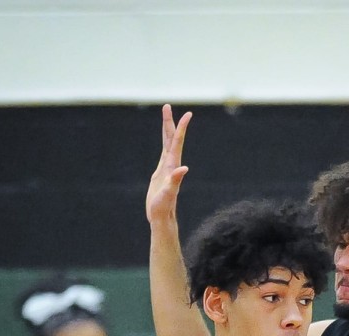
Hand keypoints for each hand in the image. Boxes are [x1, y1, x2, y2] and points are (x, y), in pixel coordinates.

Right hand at [146, 103, 191, 225]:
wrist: (162, 218)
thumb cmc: (164, 207)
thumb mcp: (168, 194)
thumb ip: (175, 181)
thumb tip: (183, 169)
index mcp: (172, 166)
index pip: (177, 143)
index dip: (181, 128)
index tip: (187, 114)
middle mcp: (171, 165)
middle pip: (171, 139)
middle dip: (169, 122)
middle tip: (166, 106)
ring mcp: (166, 168)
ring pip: (167, 144)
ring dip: (167, 129)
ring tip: (166, 115)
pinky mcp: (161, 173)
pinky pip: (163, 153)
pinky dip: (164, 142)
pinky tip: (165, 139)